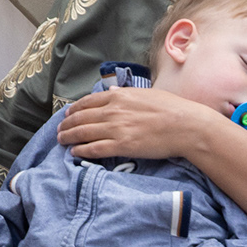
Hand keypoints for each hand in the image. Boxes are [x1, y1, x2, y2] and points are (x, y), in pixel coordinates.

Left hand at [57, 86, 215, 161]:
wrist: (187, 125)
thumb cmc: (172, 108)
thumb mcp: (146, 94)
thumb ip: (126, 95)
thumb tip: (113, 93)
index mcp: (120, 97)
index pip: (88, 102)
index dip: (74, 109)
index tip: (67, 114)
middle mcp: (114, 111)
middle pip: (81, 118)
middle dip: (67, 125)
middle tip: (59, 130)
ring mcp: (117, 129)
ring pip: (83, 133)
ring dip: (69, 137)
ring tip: (61, 141)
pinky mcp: (122, 146)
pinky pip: (94, 149)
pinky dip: (81, 151)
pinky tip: (75, 153)